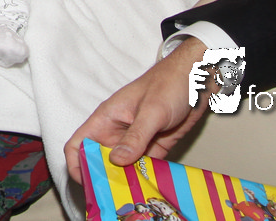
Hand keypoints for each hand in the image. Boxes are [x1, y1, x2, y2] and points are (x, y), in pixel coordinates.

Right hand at [64, 36, 208, 184]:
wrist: (198, 79)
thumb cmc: (170, 85)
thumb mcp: (152, 111)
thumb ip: (135, 136)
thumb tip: (116, 161)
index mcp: (107, 119)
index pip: (79, 143)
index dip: (77, 164)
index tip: (87, 183)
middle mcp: (117, 132)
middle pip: (99, 161)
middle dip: (103, 179)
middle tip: (113, 196)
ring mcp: (135, 141)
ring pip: (122, 168)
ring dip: (125, 182)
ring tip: (132, 196)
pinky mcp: (154, 148)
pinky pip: (143, 168)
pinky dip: (144, 179)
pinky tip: (149, 189)